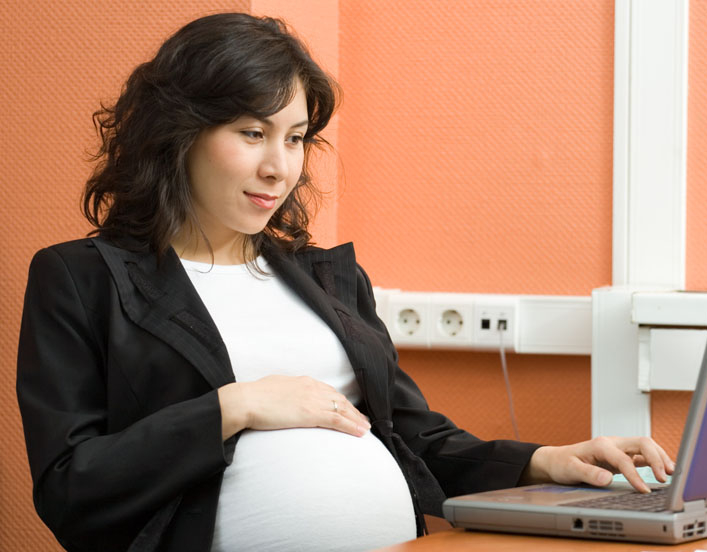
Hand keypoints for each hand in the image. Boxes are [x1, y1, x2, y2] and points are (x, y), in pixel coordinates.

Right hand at [217, 375, 370, 440]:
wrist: (246, 400)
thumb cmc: (254, 396)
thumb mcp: (274, 388)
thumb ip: (285, 392)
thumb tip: (285, 398)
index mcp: (303, 381)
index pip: (329, 391)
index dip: (341, 401)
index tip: (348, 409)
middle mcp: (312, 388)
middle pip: (339, 399)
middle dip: (353, 411)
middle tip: (363, 420)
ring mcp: (313, 400)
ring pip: (343, 410)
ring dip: (357, 420)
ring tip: (366, 428)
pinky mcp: (311, 414)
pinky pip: (337, 420)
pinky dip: (351, 426)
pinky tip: (360, 433)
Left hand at [522, 436, 674, 492]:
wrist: (556, 460)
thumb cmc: (562, 464)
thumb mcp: (570, 469)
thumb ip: (589, 474)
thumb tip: (607, 478)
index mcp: (600, 445)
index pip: (624, 460)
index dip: (635, 475)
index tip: (644, 490)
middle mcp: (612, 444)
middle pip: (642, 443)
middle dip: (656, 458)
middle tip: (664, 478)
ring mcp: (618, 448)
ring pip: (645, 447)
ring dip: (660, 457)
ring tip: (671, 473)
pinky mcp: (621, 456)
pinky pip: (642, 455)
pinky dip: (655, 461)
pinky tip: (663, 471)